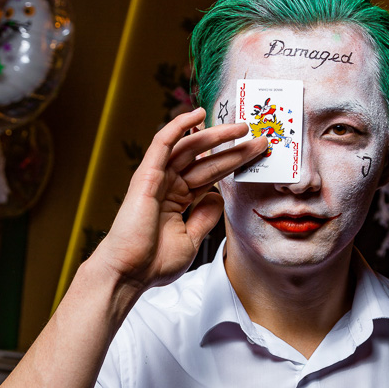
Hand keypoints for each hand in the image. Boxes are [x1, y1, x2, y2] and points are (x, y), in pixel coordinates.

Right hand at [93, 106, 265, 296]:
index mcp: (178, 199)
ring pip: (189, 148)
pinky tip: (197, 114)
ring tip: (240, 126)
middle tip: (258, 137)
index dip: (233, 163)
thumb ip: (205, 216)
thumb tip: (218, 197)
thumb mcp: (192, 240)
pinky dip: (178, 126)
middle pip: (206, 160)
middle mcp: (168, 185)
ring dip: (215, 135)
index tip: (255, 155)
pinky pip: (162, 144)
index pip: (211, 174)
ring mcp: (157, 179)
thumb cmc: (155, 263)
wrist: (131, 273)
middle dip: (233, 148)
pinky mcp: (146, 176)